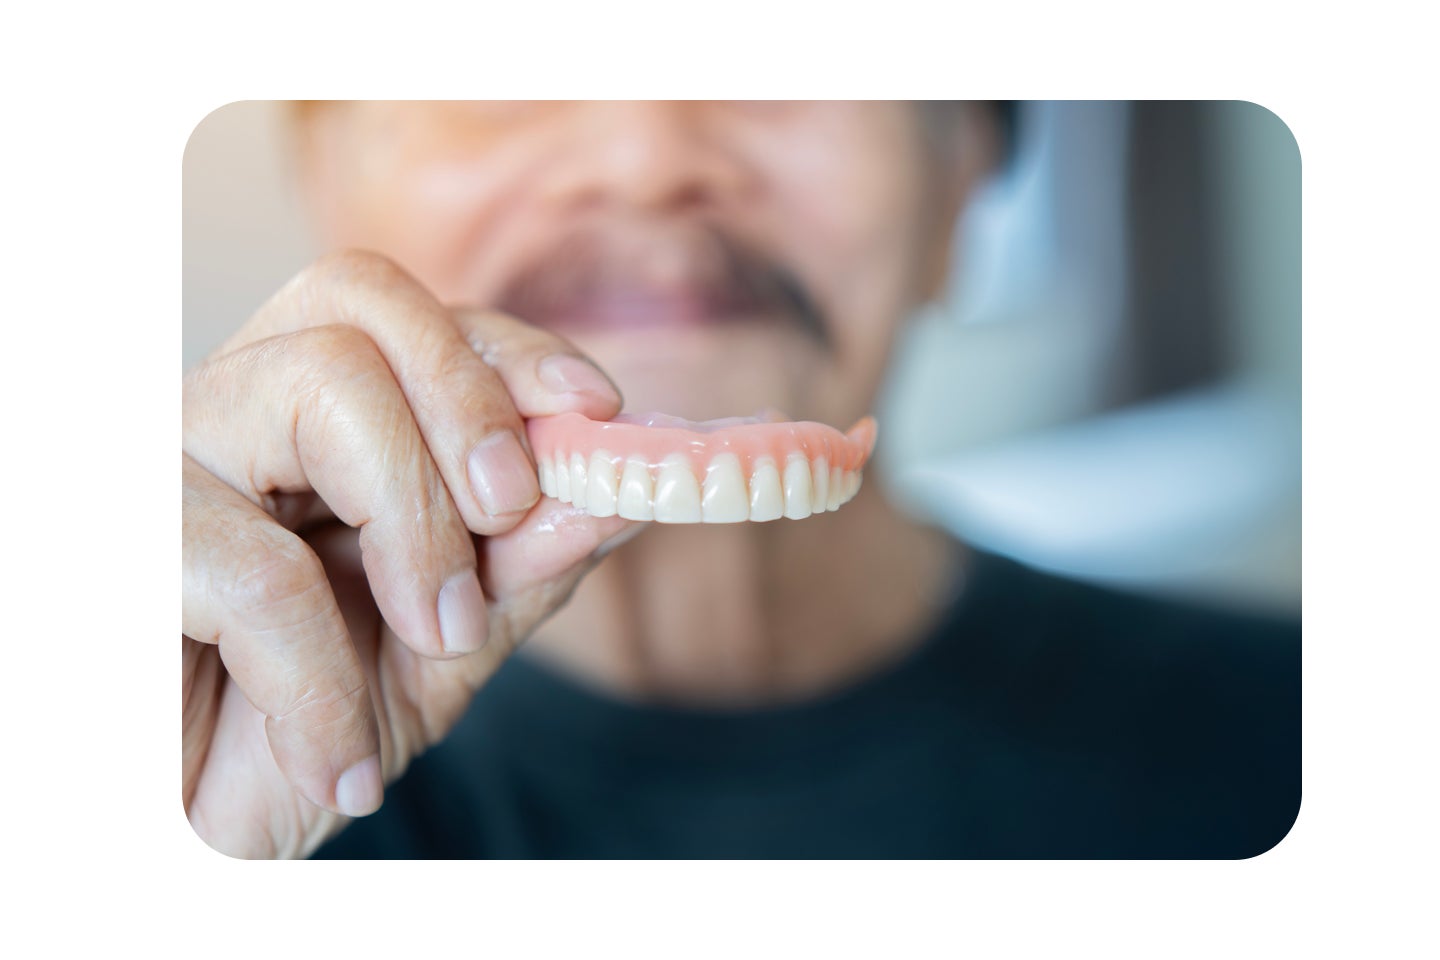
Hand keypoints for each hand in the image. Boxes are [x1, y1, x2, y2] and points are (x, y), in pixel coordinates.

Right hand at [182, 251, 633, 857]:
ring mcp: (158, 465)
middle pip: (358, 298)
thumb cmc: (297, 733)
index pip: (406, 313)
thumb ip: (521, 567)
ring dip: (418, 525)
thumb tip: (617, 494)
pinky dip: (326, 677)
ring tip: (437, 642)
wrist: (182, 843)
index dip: (508, 349)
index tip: (597, 412)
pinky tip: (341, 759)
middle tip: (511, 514)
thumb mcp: (440, 651)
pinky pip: (256, 569)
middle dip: (470, 400)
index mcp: (304, 419)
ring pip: (317, 386)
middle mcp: (227, 412)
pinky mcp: (116, 546)